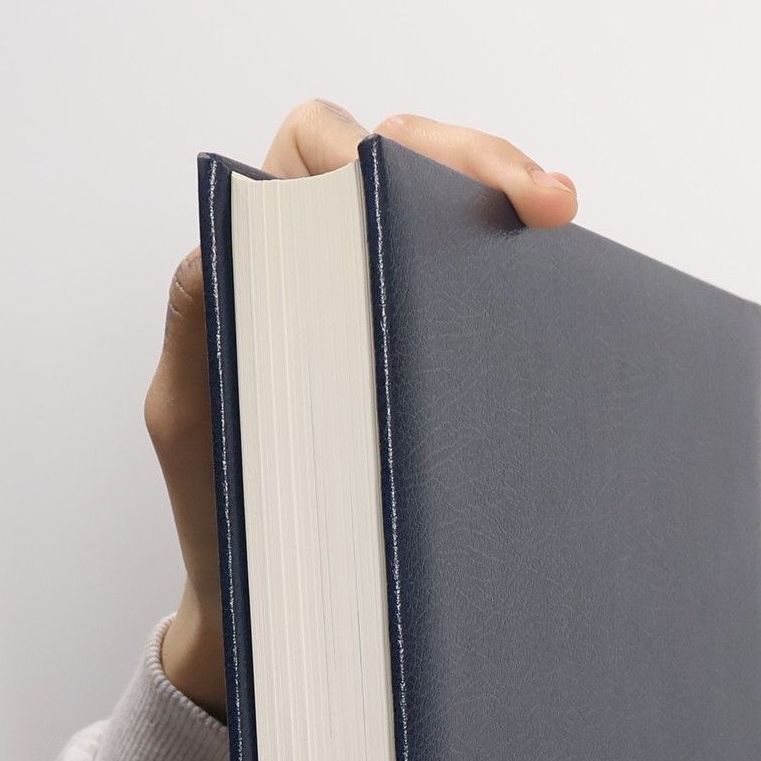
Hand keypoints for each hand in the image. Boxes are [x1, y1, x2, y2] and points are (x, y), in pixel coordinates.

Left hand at [145, 101, 580, 716]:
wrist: (283, 615)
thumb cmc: (228, 517)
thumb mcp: (194, 426)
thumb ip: (197, 338)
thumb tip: (207, 254)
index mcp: (268, 256)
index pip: (318, 147)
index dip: (364, 145)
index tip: (396, 178)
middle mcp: (337, 262)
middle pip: (412, 160)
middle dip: (480, 162)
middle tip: (543, 202)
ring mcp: (399, 309)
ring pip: (464, 219)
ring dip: (515, 210)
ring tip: (557, 227)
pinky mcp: (451, 363)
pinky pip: (495, 302)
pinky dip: (532, 293)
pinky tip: (566, 314)